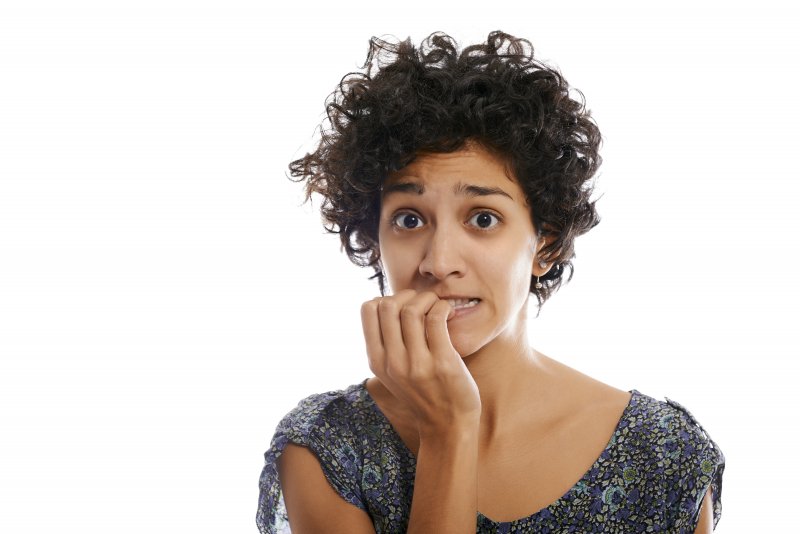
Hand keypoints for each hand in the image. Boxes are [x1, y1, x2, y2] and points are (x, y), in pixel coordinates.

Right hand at [360, 289, 481, 434]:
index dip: (386, 297)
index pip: (368, 310)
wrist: (447, 425)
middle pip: (388, 305)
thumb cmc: (423, 392)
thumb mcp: (393, 372)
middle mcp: (392, 362)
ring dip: (428, 299)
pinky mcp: (442, 363)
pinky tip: (448, 314)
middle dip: (408, 294)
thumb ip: (386, 344)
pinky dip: (442, 308)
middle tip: (423, 302)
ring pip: (411, 310)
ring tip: (437, 306)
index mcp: (377, 361)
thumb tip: (385, 303)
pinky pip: (436, 319)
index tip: (403, 306)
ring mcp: (416, 364)